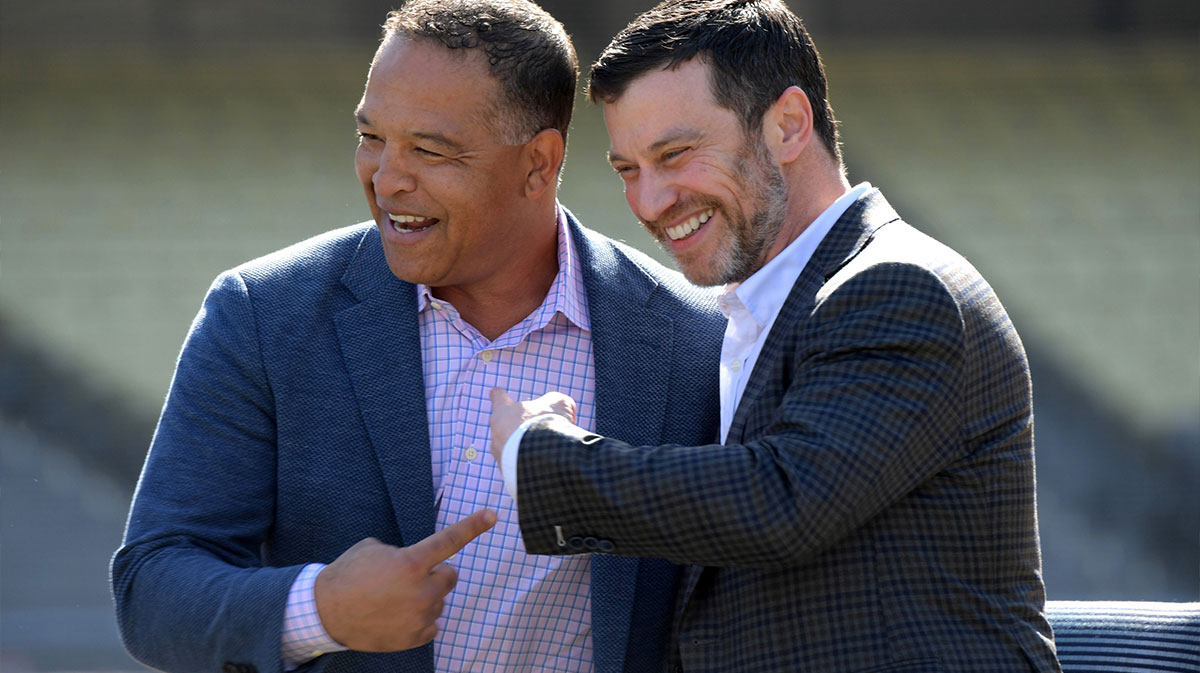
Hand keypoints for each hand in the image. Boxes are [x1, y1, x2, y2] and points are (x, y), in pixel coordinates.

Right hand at [313, 509, 496, 650]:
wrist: (325, 612)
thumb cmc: (348, 575)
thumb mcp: (374, 549)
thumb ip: (403, 552)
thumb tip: (415, 563)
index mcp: (411, 562)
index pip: (449, 540)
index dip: (473, 526)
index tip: (492, 515)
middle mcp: (421, 589)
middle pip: (450, 576)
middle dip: (435, 574)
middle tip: (410, 578)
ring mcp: (420, 616)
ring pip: (439, 601)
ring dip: (423, 598)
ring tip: (393, 600)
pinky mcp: (416, 637)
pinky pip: (431, 625)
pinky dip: (419, 621)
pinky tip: (396, 617)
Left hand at [488, 388, 576, 463]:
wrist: (544, 459)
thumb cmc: (548, 424)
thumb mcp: (559, 403)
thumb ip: (556, 402)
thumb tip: (559, 411)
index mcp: (503, 412)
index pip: (498, 397)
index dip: (502, 396)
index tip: (501, 394)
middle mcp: (496, 433)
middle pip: (504, 426)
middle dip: (521, 427)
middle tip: (540, 429)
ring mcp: (499, 455)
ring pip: (510, 448)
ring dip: (524, 448)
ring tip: (544, 450)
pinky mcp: (507, 473)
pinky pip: (517, 466)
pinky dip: (528, 464)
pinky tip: (544, 464)